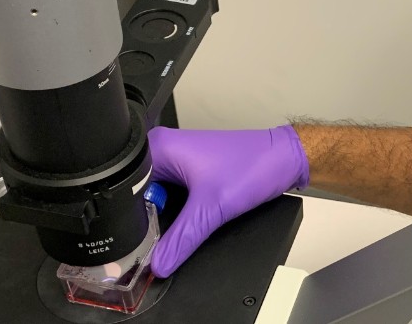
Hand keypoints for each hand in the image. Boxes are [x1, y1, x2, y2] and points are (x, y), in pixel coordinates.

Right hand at [146, 125, 309, 277]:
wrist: (284, 159)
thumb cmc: (253, 166)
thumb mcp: (211, 209)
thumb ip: (181, 240)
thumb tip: (159, 263)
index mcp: (158, 148)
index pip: (127, 189)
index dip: (132, 218)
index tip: (139, 242)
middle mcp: (163, 149)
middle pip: (140, 195)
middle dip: (149, 218)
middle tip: (161, 237)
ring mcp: (177, 159)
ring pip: (157, 197)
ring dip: (166, 214)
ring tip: (184, 221)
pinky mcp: (190, 170)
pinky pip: (172, 195)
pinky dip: (178, 210)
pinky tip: (189, 216)